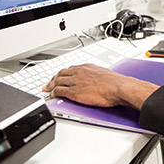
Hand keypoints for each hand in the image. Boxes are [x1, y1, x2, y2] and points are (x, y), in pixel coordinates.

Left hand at [42, 63, 158, 109]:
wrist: (118, 87)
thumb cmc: (115, 83)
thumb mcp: (103, 74)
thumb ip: (95, 75)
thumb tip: (96, 80)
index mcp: (86, 67)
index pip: (70, 68)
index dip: (62, 73)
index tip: (59, 76)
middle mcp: (79, 72)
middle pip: (60, 74)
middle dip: (53, 79)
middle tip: (48, 83)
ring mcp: (75, 81)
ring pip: (57, 82)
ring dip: (50, 86)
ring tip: (46, 90)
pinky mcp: (73, 92)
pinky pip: (58, 91)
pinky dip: (53, 93)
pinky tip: (51, 96)